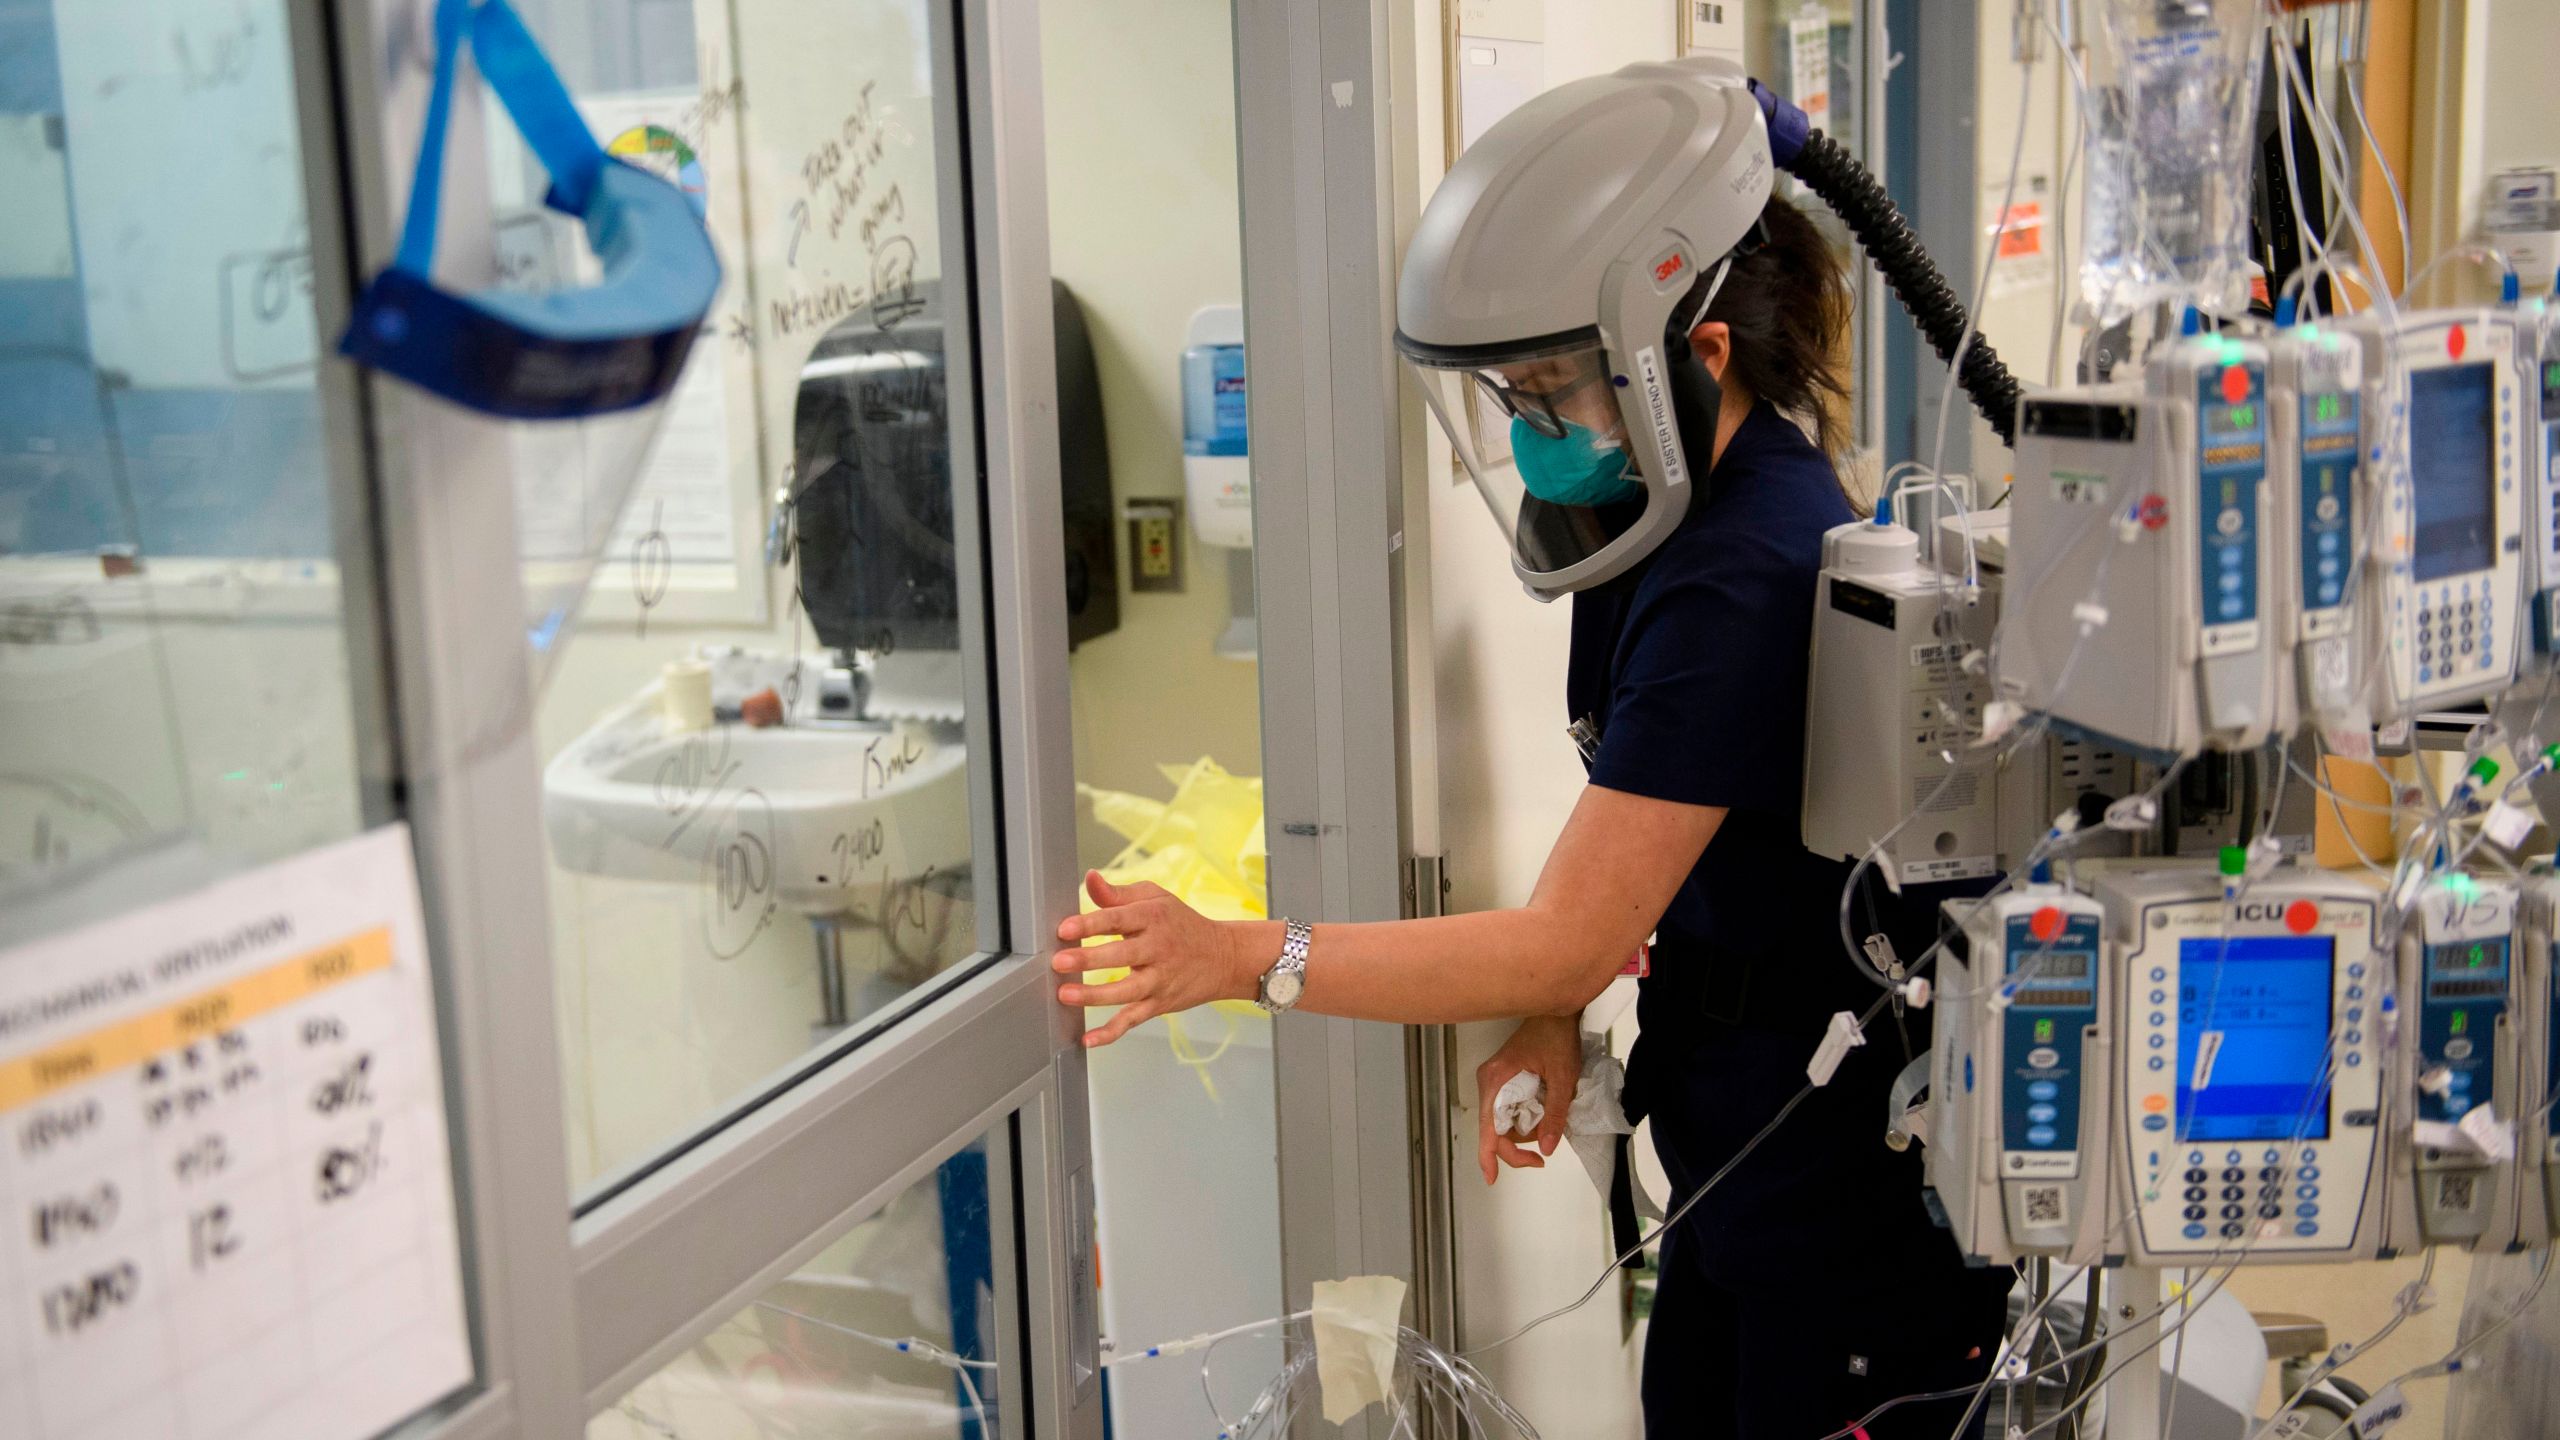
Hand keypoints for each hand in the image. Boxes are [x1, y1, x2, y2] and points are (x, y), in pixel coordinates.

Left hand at [1053, 873, 1269, 1047]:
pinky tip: (1089, 1039)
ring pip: (1126, 991)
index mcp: (1153, 917)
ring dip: (1095, 996)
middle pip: (1121, 955)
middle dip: (1088, 960)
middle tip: (1059, 962)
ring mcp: (1159, 980)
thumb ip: (1118, 893)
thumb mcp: (1155, 898)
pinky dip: (1111, 1032)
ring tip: (1065, 995)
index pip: (1118, 919)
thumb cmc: (1181, 924)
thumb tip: (1089, 878)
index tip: (1065, 929)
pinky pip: (1133, 1020)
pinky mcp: (1159, 1004)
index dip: (1090, 924)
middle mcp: (1158, 949)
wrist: (1223, 957)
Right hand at [1476, 1014, 1581, 1184]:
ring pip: (1503, 1122)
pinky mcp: (1502, 1081)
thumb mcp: (1562, 1078)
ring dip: (1524, 1131)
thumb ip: (1554, 1115)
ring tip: (1551, 1119)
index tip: (1491, 1177)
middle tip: (1541, 1157)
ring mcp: (1494, 1082)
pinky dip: (1525, 1118)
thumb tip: (1546, 1148)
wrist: (1556, 1012)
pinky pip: (1508, 1111)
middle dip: (1517, 1146)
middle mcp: (1489, 1083)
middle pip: (1494, 1129)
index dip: (1488, 1155)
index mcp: (1496, 1081)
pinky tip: (1543, 1111)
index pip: (1488, 1127)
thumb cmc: (1556, 1037)